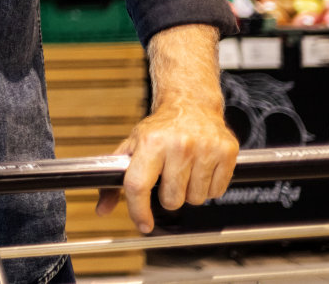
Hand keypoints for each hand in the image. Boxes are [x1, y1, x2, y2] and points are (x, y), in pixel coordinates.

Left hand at [96, 102, 237, 232]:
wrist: (190, 104)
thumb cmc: (159, 130)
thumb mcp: (131, 148)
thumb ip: (114, 181)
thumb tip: (102, 210)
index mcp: (150, 142)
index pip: (138, 185)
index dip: (138, 210)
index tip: (143, 225)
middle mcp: (178, 145)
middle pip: (172, 200)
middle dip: (168, 196)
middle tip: (168, 177)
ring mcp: (205, 148)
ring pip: (196, 199)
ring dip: (190, 192)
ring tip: (185, 170)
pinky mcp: (226, 152)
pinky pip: (217, 192)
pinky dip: (209, 187)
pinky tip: (201, 168)